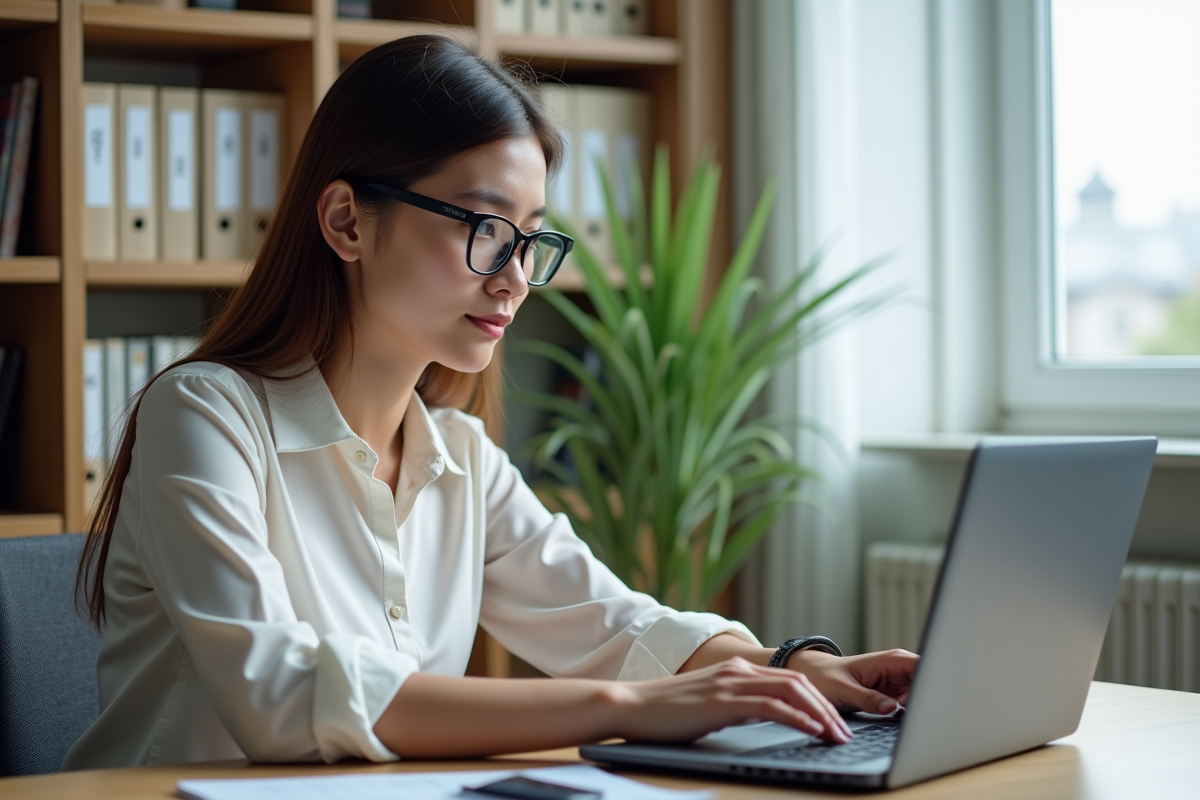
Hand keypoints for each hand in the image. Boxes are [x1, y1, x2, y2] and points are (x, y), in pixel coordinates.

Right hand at [607, 656, 853, 744]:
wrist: (631, 706)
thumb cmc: (666, 712)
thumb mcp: (710, 703)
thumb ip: (737, 704)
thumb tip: (765, 717)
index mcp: (736, 670)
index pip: (790, 679)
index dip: (818, 699)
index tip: (835, 722)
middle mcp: (738, 670)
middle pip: (798, 682)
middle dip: (828, 708)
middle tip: (845, 732)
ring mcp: (730, 683)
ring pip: (791, 691)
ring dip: (820, 714)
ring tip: (836, 735)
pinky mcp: (722, 701)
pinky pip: (771, 707)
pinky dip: (797, 717)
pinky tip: (812, 730)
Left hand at [785, 648, 918, 714]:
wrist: (812, 676)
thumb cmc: (825, 676)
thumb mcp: (843, 690)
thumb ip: (868, 698)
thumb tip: (893, 707)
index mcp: (888, 660)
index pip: (922, 665)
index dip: (928, 682)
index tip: (922, 701)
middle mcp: (896, 668)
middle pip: (926, 681)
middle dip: (924, 697)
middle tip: (909, 711)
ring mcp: (896, 681)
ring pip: (920, 693)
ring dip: (916, 706)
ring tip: (902, 714)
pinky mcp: (892, 693)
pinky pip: (909, 702)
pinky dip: (908, 711)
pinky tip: (900, 717)